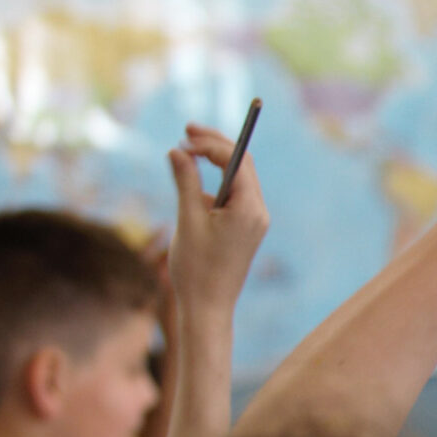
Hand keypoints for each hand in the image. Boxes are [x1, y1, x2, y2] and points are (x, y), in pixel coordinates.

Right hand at [166, 122, 270, 323]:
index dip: (211, 143)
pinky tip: (192, 193)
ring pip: (238, 179)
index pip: (237, 159)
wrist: (208, 307)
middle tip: (187, 129)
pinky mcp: (246, 229)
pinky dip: (215, 184)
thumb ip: (184, 181)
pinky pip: (234, 197)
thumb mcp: (186, 219)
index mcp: (248, 208)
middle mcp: (258, 212)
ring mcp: (254, 221)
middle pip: (242, 164)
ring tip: (184, 152)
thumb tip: (177, 150)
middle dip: (215, 145)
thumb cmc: (196, 268)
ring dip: (214, 162)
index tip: (184, 138)